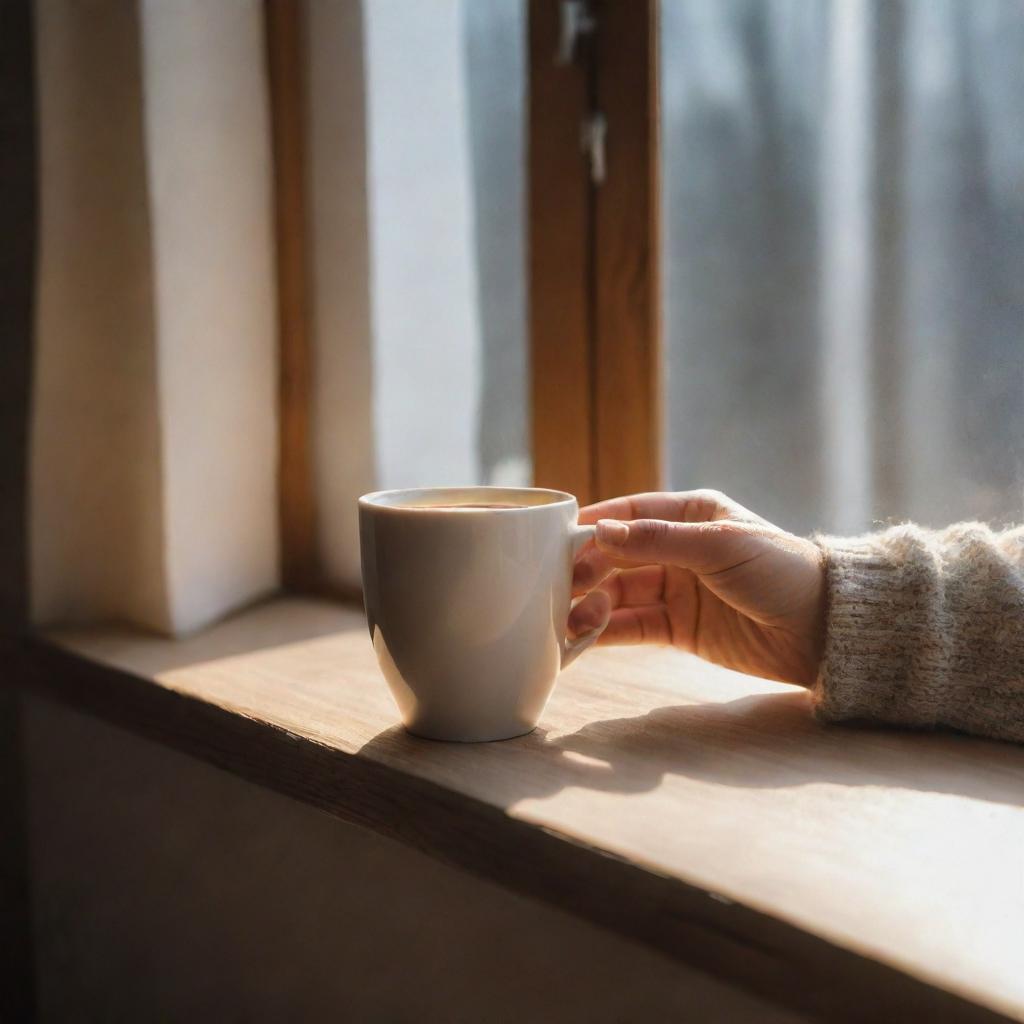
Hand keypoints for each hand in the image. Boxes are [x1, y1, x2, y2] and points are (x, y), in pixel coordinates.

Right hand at [569, 490, 825, 687]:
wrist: (823, 632)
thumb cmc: (780, 572)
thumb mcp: (720, 546)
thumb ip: (658, 541)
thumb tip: (599, 531)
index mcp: (691, 515)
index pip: (630, 513)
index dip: (594, 524)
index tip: (557, 538)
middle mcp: (678, 550)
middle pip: (617, 556)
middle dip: (587, 569)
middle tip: (562, 585)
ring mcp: (676, 591)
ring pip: (619, 594)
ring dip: (592, 603)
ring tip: (572, 617)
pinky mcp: (679, 629)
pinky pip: (632, 627)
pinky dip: (606, 632)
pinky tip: (582, 637)